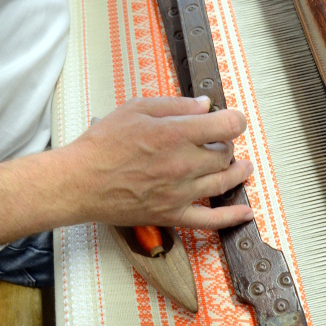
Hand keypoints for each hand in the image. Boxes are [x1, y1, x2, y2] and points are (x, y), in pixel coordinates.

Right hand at [69, 95, 253, 229]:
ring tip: (243, 167)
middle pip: (226, 154)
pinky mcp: (173, 214)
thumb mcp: (136, 109)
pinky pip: (210, 220)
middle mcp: (184, 164)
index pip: (227, 126)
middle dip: (227, 145)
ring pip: (224, 182)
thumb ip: (175, 106)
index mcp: (176, 134)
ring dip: (238, 173)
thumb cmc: (102, 145)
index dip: (235, 120)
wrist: (80, 182)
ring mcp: (181, 192)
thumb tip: (204, 105)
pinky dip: (231, 217)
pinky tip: (245, 213)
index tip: (233, 119)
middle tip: (218, 141)